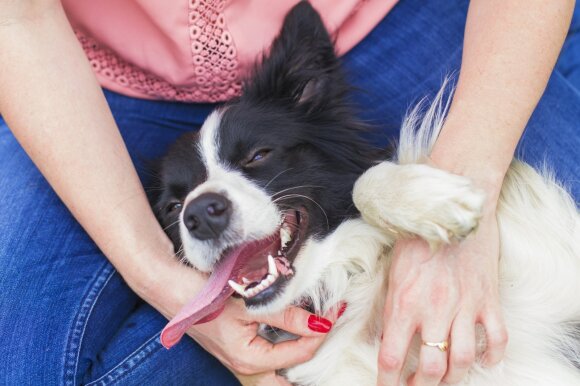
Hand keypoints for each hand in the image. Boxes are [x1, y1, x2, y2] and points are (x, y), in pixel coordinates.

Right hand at [136, 246, 338, 380]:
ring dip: (295, 357)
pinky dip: (281, 348)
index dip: (322, 332)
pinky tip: (290, 332)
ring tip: (314, 337)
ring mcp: (238, 357)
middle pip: (286, 378)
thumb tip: (320, 323)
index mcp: (249, 360)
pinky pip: (264, 356)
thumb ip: (286, 315)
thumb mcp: (250, 303)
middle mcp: (244, 365)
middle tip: (329, 336)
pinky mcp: (234, 345)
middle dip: (309, 361)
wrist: (169, 285)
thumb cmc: (204, 294)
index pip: (299, 352)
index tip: (338, 310)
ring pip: (275, 369)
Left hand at [378, 211, 507, 385]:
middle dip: (421, 385)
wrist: (453, 206)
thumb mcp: (392, 268)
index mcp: (403, 302)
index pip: (391, 356)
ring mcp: (465, 306)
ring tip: (444, 378)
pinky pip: (497, 339)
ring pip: (463, 360)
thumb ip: (391, 302)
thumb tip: (385, 333)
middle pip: (430, 367)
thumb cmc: (417, 233)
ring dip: (453, 376)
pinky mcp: (488, 299)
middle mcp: (434, 310)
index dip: (387, 380)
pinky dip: (493, 356)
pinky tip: (485, 361)